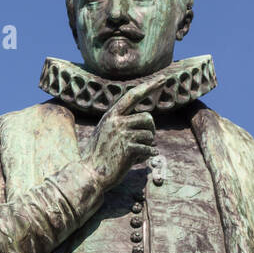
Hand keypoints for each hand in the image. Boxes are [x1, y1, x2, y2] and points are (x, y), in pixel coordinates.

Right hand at [82, 72, 167, 190]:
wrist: (90, 173)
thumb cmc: (100, 155)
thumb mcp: (107, 133)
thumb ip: (123, 124)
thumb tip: (147, 122)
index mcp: (111, 115)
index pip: (132, 95)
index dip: (149, 86)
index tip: (163, 79)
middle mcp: (116, 121)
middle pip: (147, 117)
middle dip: (151, 130)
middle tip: (146, 140)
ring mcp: (121, 134)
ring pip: (149, 134)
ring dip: (148, 144)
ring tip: (138, 152)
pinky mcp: (127, 149)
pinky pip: (149, 148)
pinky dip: (147, 155)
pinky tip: (138, 160)